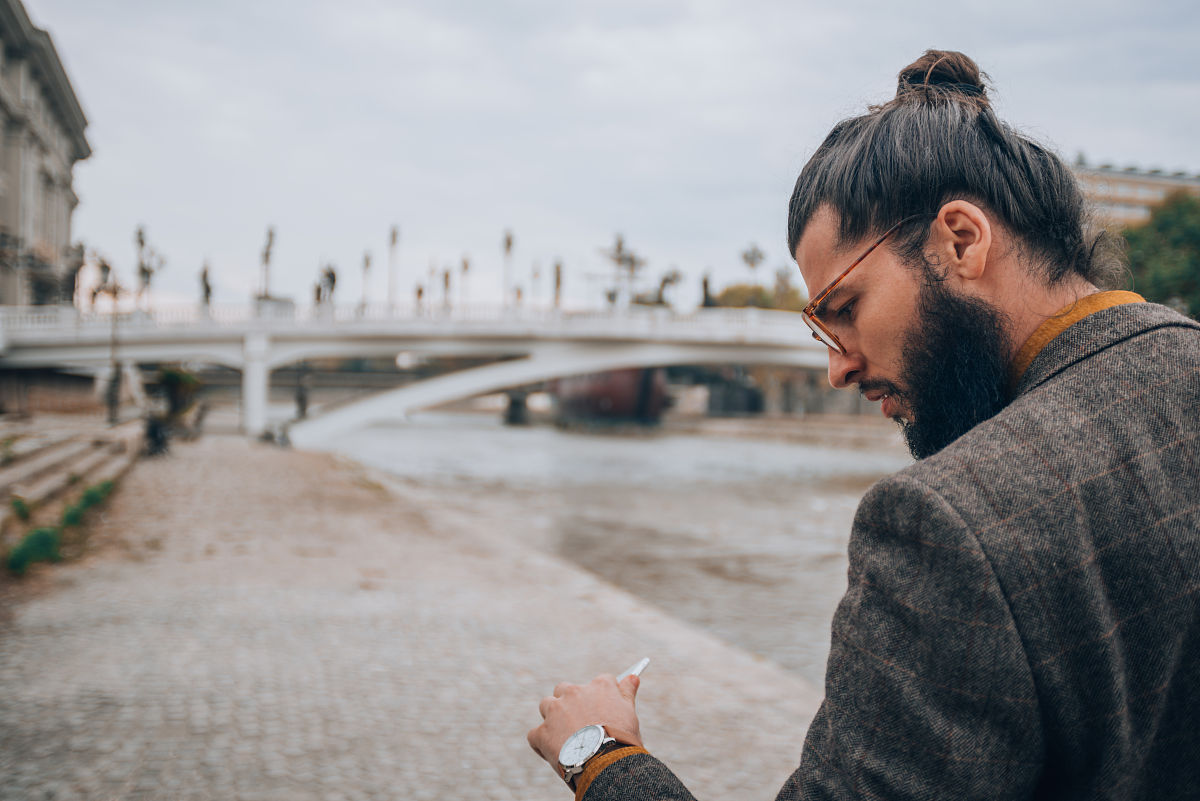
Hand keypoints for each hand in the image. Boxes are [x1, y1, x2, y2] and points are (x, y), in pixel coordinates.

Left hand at [528, 672, 642, 770]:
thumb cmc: (622, 740)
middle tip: (579, 724)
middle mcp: (574, 692)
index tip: (602, 708)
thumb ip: (626, 693)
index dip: (600, 696)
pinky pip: (535, 735)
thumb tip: (633, 677)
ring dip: (552, 718)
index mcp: (599, 686)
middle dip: (570, 703)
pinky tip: (553, 753)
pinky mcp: (542, 732)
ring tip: (564, 738)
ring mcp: (556, 711)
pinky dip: (541, 743)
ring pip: (547, 706)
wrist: (606, 764)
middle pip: (566, 690)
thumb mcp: (629, 714)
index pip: (601, 682)